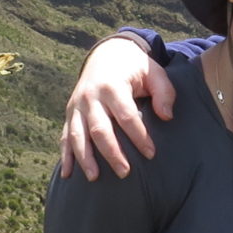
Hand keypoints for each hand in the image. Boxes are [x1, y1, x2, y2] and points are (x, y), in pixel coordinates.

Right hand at [60, 37, 173, 179]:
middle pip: (100, 129)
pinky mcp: (70, 112)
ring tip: (94, 178)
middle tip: (125, 173)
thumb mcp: (154, 72)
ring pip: (78, 135)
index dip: (139, 136)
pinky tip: (68, 174)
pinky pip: (65, 136)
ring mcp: (77, 105)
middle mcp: (91, 96)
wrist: (107, 53)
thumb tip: (166, 117)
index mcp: (112, 85)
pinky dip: (66, 155)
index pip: (126, 116)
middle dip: (112, 153)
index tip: (151, 154)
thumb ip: (164, 92)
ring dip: (85, 158)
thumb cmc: (135, 68)